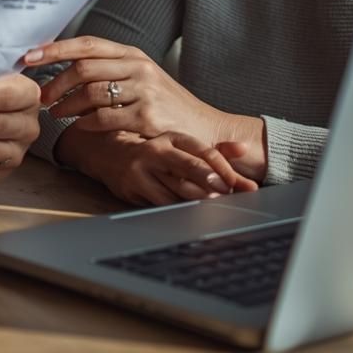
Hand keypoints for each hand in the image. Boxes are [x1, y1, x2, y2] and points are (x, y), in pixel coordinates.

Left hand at [28, 36, 268, 182]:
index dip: (55, 49)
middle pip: (84, 68)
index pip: (88, 44)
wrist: (205, 130)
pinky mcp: (147, 116)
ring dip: (66, 105)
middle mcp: (139, 67)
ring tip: (55, 113)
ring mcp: (145, 91)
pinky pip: (103, 118)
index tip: (28, 57)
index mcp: (133, 54)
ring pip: (90, 93)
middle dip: (55, 83)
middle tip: (41, 97)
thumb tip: (62, 68)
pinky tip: (80, 126)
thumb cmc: (166, 106)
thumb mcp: (141, 78)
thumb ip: (108, 70)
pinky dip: (85, 123)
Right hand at [58, 129, 257, 205]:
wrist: (106, 151)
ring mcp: (142, 169)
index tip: (237, 184)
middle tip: (225, 194)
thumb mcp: (181, 146)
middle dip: (209, 181)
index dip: (223, 168)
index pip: (204, 150)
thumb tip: (246, 148)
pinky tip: (189, 216)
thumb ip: (216, 150)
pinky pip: (160, 203)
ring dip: (197, 201)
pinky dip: (177, 210)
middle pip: (189, 166)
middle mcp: (157, 150)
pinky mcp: (131, 187)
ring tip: (213, 209)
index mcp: (173, 137)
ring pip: (175, 189)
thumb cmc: (154, 152)